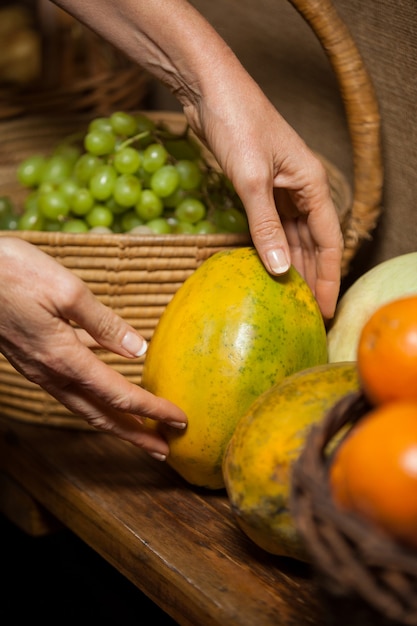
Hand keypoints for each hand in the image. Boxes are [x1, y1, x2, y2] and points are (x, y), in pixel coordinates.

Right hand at [0, 237, 186, 459]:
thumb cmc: (12, 272)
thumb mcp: (67, 291)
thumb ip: (103, 323)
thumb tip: (137, 348)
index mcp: (63, 357)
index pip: (118, 394)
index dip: (151, 410)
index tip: (178, 421)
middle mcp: (50, 371)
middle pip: (100, 415)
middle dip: (134, 435)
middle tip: (163, 450)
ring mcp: (39, 367)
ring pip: (84, 405)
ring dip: (115, 421)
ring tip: (141, 430)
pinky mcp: (32, 357)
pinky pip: (70, 386)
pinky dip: (95, 395)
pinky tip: (108, 381)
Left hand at [186, 91, 343, 319]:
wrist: (208, 90)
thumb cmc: (237, 123)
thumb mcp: (251, 180)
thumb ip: (265, 226)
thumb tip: (280, 269)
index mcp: (311, 184)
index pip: (328, 239)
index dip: (328, 276)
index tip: (325, 309)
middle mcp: (301, 188)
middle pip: (312, 241)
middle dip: (311, 276)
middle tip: (306, 313)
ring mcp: (279, 188)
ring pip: (292, 236)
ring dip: (291, 265)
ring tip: (290, 299)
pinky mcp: (258, 187)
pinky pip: (270, 225)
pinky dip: (270, 247)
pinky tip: (268, 267)